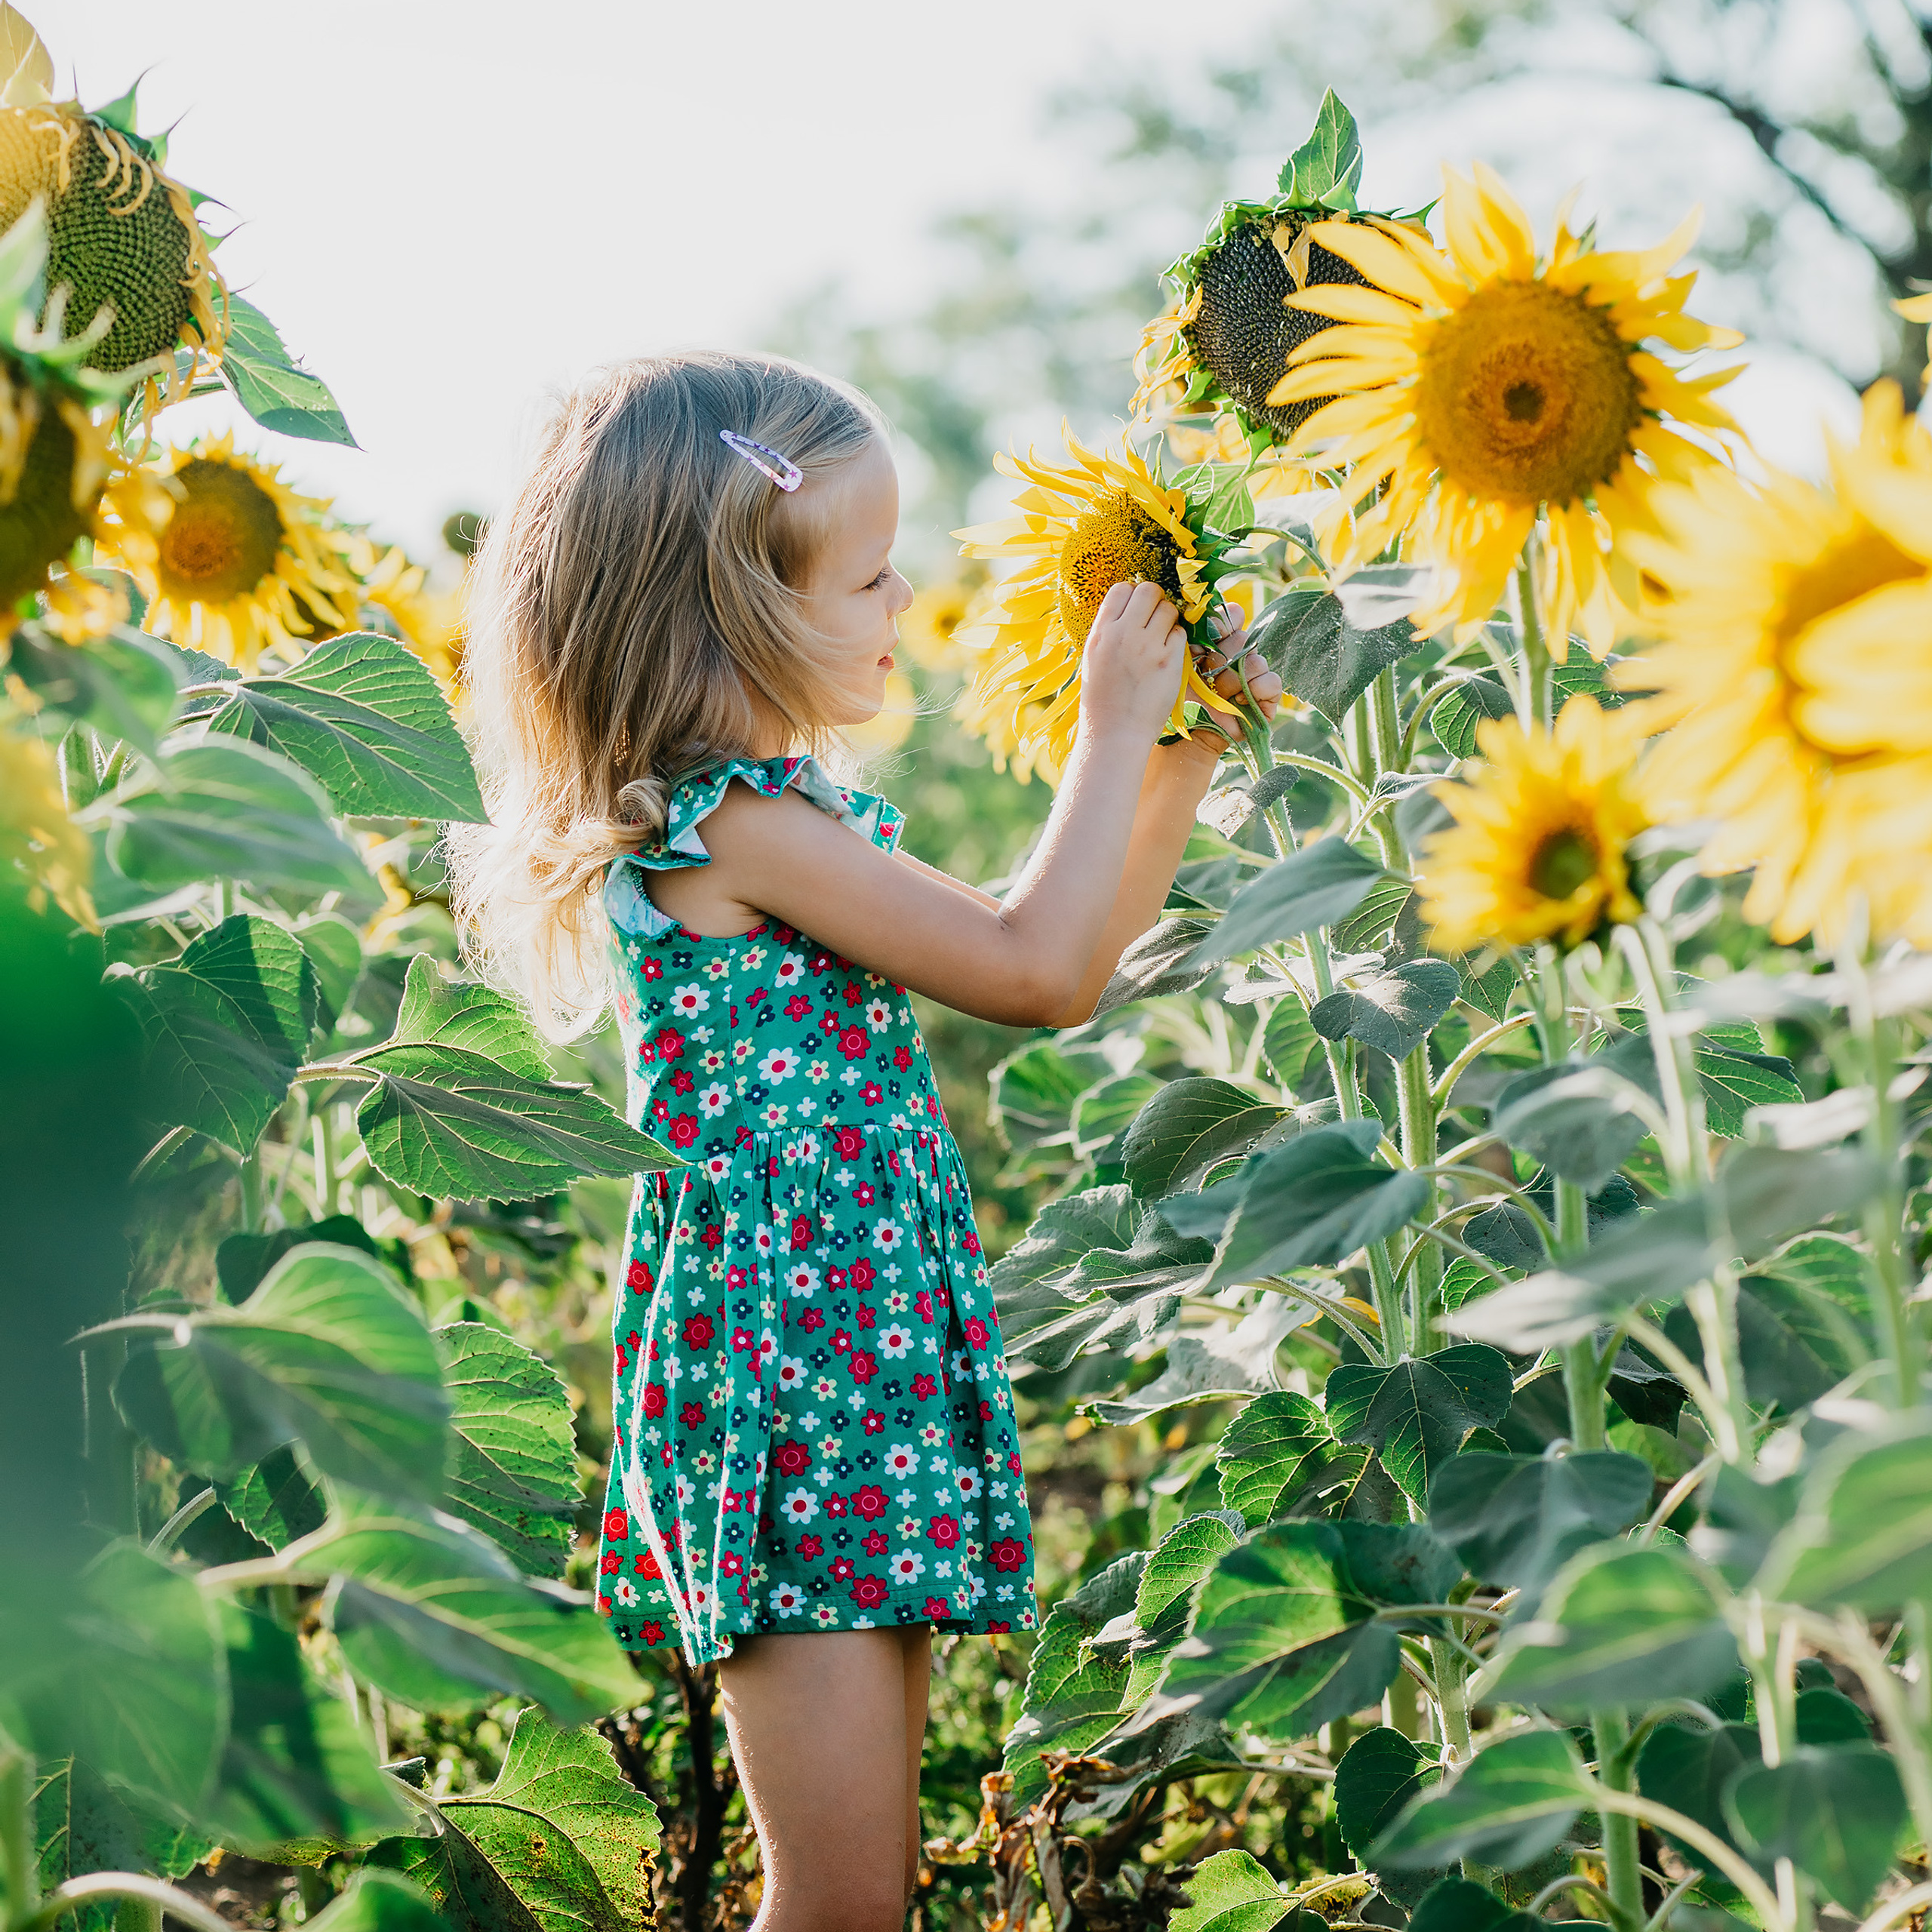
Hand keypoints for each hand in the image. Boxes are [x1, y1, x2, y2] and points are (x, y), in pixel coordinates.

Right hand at [1079, 580, 1188, 744]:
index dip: (1132, 595)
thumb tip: (1129, 608)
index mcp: (1101, 632)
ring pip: (1169, 609)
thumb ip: (1110, 631)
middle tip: (1155, 618)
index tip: (1136, 610)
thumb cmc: (1102, 699)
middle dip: (1155, 600)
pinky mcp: (1170, 661)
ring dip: (1169, 620)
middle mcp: (1123, 634)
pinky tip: (1168, 657)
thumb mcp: (1094, 658)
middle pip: (1149, 590)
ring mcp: (1148, 646)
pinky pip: (1180, 634)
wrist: (1115, 733)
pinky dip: (1177, 641)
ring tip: (1161, 640)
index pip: (1121, 589)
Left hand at [1189, 606, 1284, 751]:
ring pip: (1257, 661)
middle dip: (1221, 660)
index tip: (1204, 641)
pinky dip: (1255, 691)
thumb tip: (1206, 611)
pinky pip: (1272, 682)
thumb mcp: (1182, 663)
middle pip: (1243, 639)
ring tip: (1218, 694)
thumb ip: (1192, 636)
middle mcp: (1241, 654)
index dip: (1220, 625)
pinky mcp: (1268, 695)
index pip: (1232, 616)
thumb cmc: (1182, 698)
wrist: (1189, 733)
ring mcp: (1256, 674)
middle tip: (1206, 677)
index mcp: (1220, 641)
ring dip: (1233, 681)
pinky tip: (1239, 701)